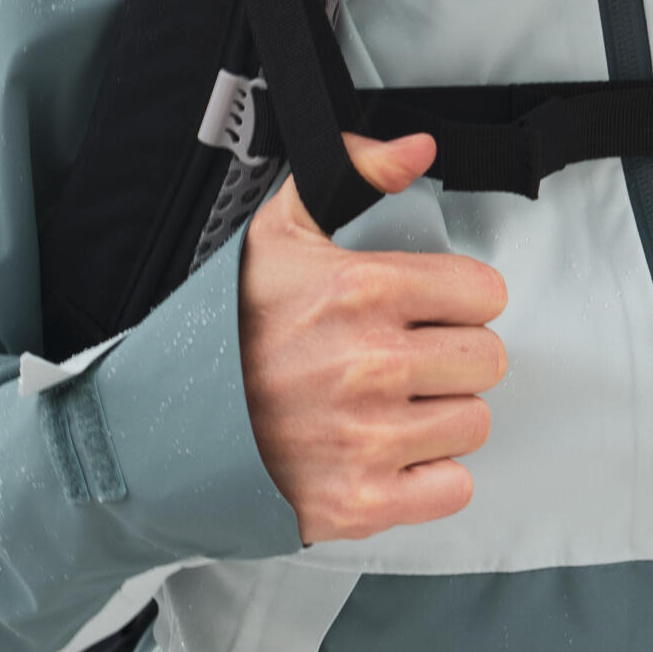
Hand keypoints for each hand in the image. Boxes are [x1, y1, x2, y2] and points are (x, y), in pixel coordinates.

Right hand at [239, 133, 508, 543]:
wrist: (164, 429)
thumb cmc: (224, 336)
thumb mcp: (278, 236)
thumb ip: (351, 177)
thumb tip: (415, 151)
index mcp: (361, 291)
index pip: (484, 293)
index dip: (459, 301)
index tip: (427, 312)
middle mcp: (370, 364)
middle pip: (488, 361)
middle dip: (454, 360)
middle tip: (407, 364)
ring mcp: (368, 438)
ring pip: (473, 423)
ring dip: (440, 419)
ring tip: (389, 410)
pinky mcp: (363, 500)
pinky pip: (452, 487)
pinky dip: (428, 479)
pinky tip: (388, 456)